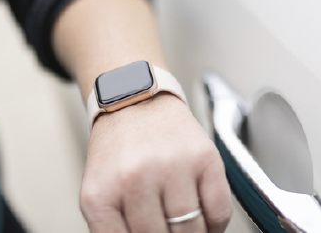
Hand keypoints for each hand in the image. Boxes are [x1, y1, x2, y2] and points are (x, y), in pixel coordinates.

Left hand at [79, 93, 231, 232]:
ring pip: (193, 231)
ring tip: (185, 226)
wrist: (137, 100)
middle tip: (167, 227)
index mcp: (100, 195)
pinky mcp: (205, 158)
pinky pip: (220, 212)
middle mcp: (136, 180)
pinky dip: (215, 225)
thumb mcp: (101, 191)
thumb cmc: (119, 150)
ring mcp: (173, 167)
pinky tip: (203, 218)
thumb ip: (116, 227)